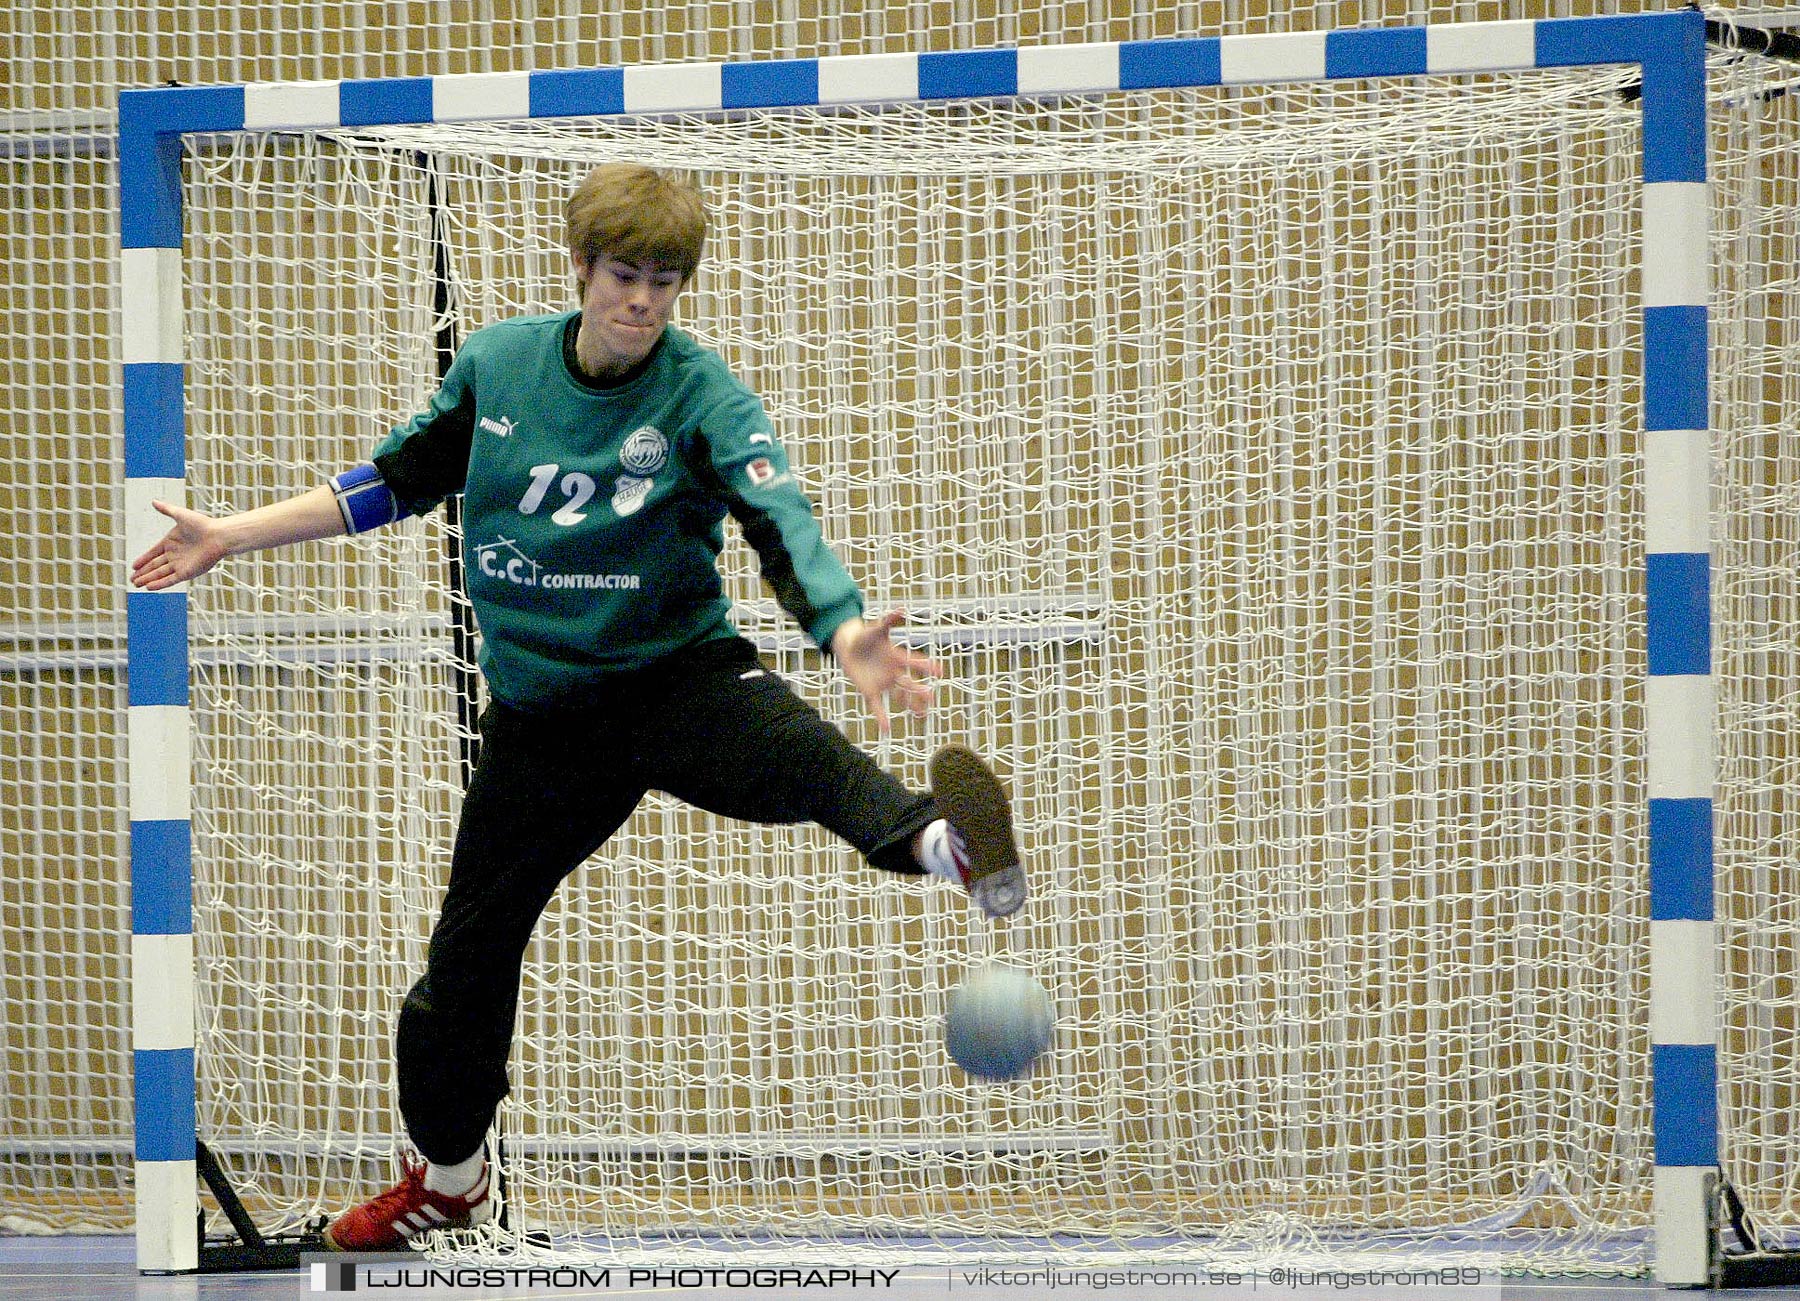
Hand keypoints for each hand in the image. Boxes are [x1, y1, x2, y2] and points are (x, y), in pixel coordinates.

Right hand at [129, 500, 227, 590]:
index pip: (153, 553)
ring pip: (160, 574)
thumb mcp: (181, 515)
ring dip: (148, 579)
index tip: (134, 566)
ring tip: (136, 584)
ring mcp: (180, 565)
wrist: (219, 536)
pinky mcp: (186, 573)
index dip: (143, 560)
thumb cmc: (203, 525)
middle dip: (143, 573)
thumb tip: (154, 501)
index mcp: (171, 542)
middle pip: (155, 566)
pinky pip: (170, 580)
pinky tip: (149, 587)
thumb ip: (167, 510)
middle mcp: (174, 555)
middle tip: (132, 579)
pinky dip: (159, 584)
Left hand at [830, 611, 943, 733]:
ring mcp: (883, 683)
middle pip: (910, 683)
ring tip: (921, 715)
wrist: (849, 646)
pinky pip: (877, 706)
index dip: (927, 666)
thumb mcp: (877, 628)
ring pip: (900, 696)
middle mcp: (894, 672)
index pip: (914, 663)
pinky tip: (886, 729)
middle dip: (920, 690)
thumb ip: (889, 620)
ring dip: (910, 705)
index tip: (940, 671)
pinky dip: (881, 717)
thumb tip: (902, 609)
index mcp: (897, 658)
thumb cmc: (866, 636)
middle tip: (932, 697)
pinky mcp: (870, 691)